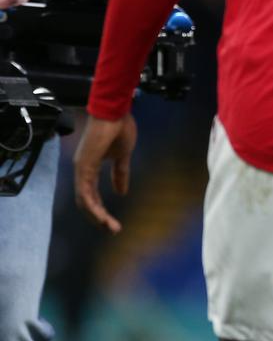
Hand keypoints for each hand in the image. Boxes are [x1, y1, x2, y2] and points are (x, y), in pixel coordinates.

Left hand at [74, 112, 137, 233]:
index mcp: (91, 167)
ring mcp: (81, 169)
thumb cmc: (118, 128)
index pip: (92, 195)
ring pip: (84, 201)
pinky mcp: (84, 166)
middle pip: (86, 202)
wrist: (114, 111)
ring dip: (97, 216)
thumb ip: (120, 173)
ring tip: (110, 226)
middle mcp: (82, 170)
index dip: (101, 209)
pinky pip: (85, 192)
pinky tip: (102, 215)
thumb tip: (122, 192)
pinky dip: (93, 206)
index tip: (113, 221)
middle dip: (99, 217)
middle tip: (113, 229)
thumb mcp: (123, 155)